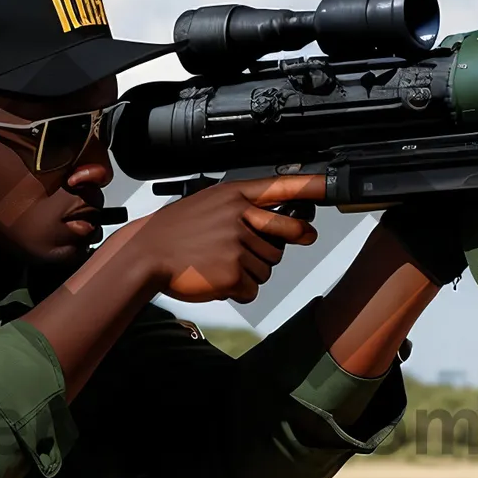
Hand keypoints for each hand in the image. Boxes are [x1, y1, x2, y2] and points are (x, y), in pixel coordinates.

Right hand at [122, 176, 322, 302]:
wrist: (145, 254)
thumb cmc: (176, 232)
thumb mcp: (209, 206)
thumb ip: (246, 212)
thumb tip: (288, 229)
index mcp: (233, 195)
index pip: (280, 187)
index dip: (310, 187)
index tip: (332, 187)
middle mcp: (239, 216)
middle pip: (285, 234)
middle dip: (276, 245)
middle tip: (250, 248)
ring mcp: (237, 244)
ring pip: (268, 266)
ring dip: (249, 272)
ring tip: (217, 262)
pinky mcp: (233, 272)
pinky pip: (253, 289)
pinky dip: (238, 290)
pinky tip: (215, 278)